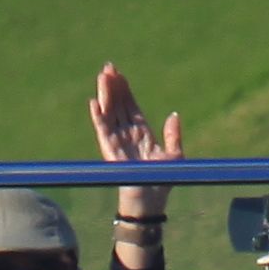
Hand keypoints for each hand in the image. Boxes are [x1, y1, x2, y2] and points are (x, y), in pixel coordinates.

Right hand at [90, 63, 178, 245]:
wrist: (150, 203)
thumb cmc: (162, 183)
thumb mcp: (174, 156)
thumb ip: (173, 135)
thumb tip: (174, 114)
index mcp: (142, 134)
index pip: (131, 107)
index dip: (126, 90)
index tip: (120, 74)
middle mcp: (127, 135)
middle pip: (118, 105)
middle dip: (113, 86)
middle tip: (108, 66)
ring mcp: (117, 142)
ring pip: (109, 113)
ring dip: (105, 95)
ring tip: (102, 76)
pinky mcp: (110, 152)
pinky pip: (102, 131)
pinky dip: (98, 117)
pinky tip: (94, 102)